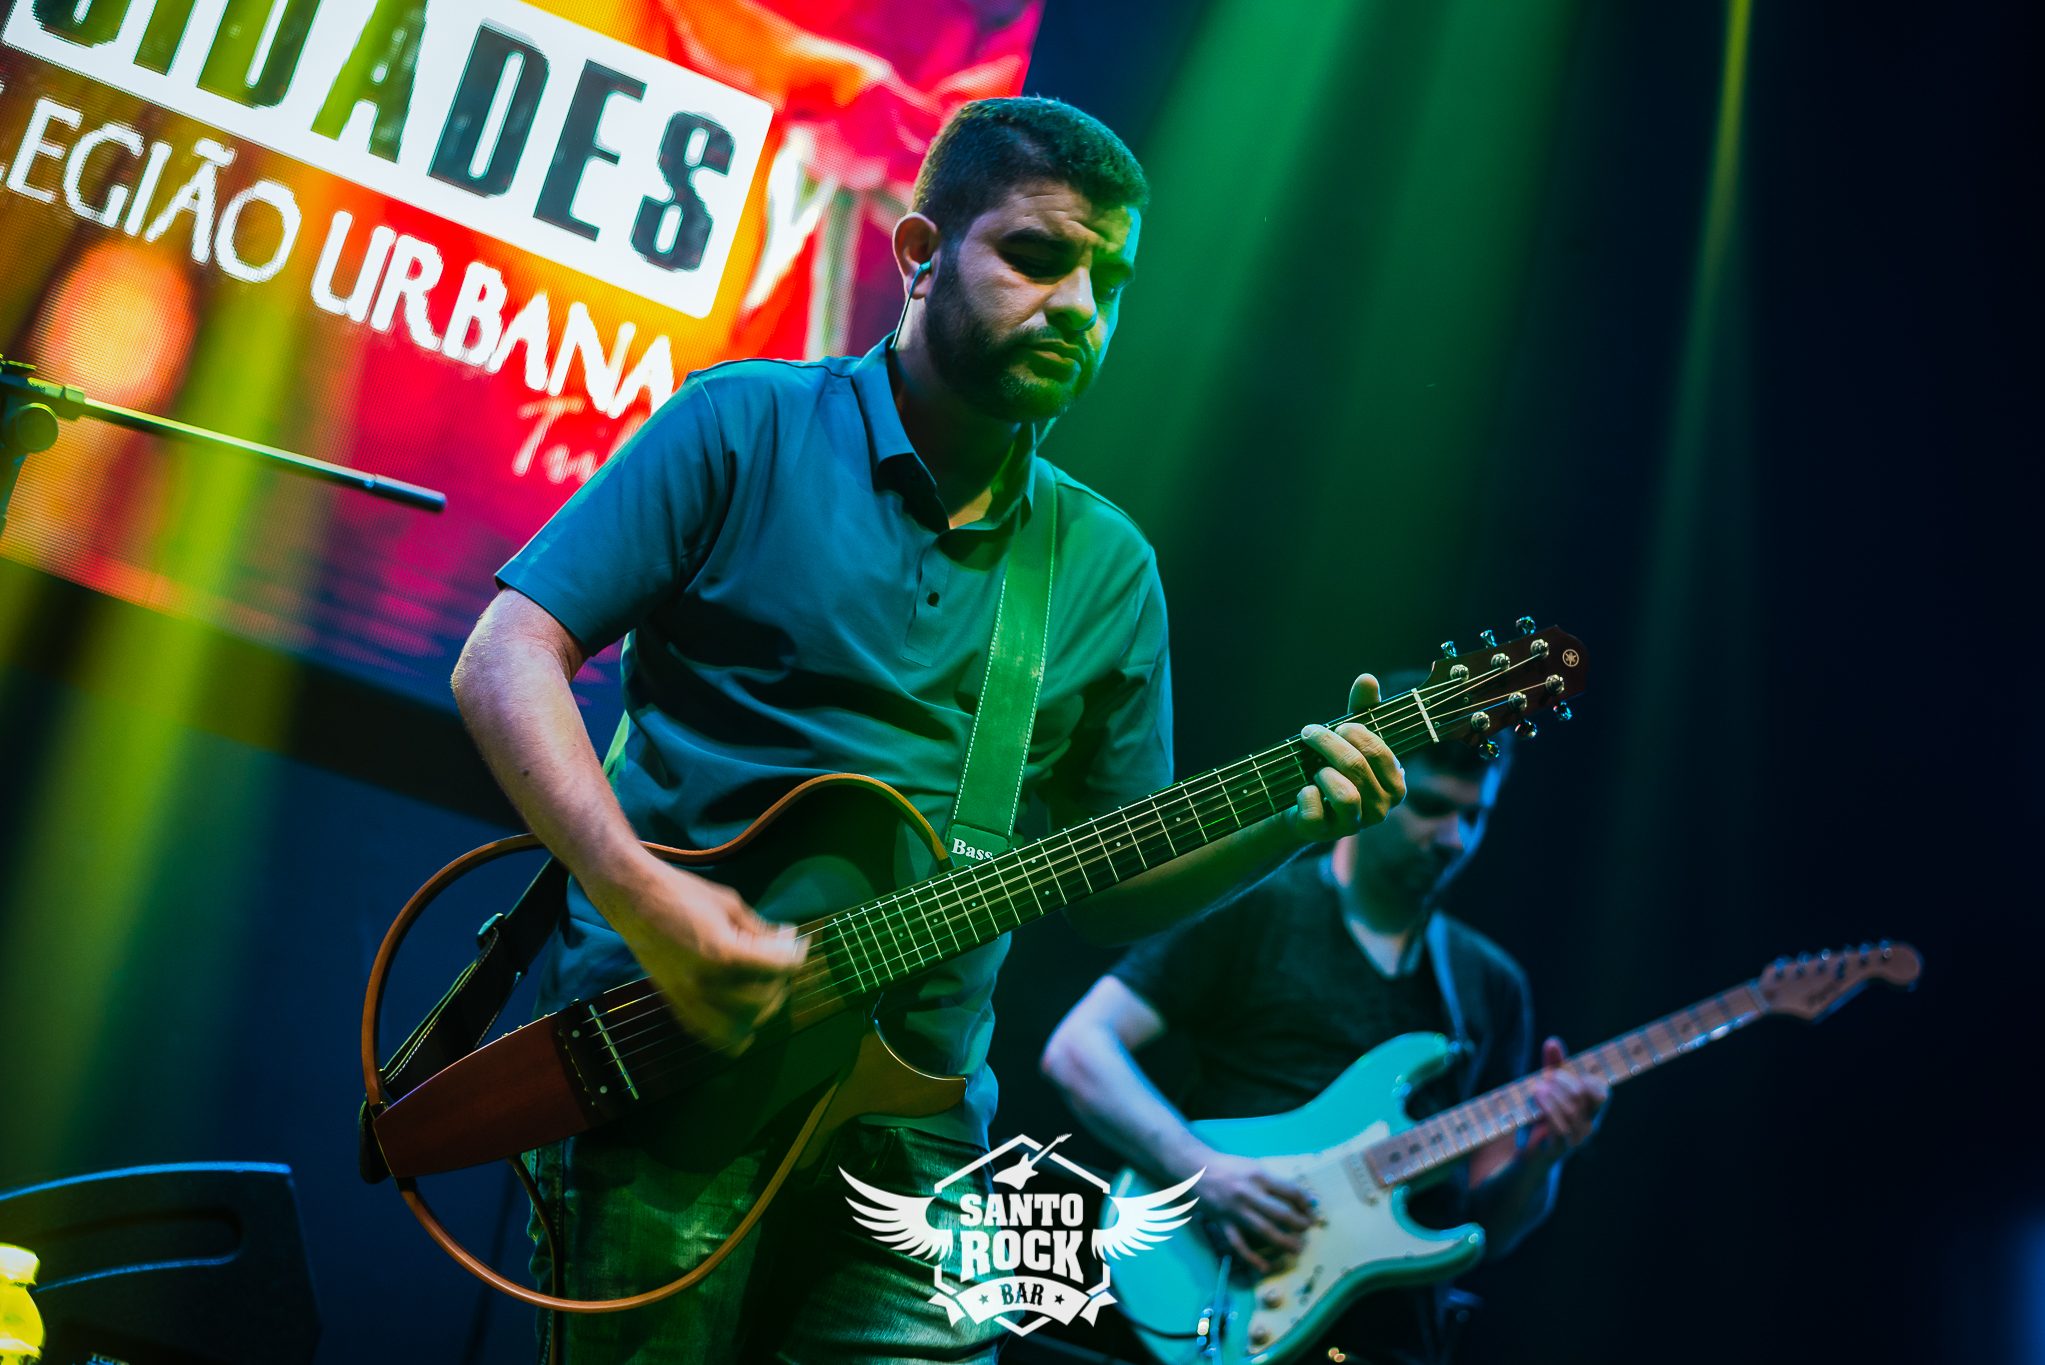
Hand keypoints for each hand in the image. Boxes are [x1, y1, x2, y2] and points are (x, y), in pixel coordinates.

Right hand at [592, 859, 807, 1052]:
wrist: (634, 899)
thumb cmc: (683, 893)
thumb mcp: (731, 904)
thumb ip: (761, 930)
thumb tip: (788, 941)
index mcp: (722, 952)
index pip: (778, 966)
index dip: (797, 952)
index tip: (798, 941)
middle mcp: (706, 983)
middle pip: (763, 999)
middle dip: (780, 979)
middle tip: (780, 957)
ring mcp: (688, 998)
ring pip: (739, 1027)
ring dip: (760, 1010)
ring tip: (764, 986)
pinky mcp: (675, 1004)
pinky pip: (710, 1035)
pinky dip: (732, 1033)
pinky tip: (743, 1017)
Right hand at [1186, 1151, 1315, 1275]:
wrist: (1195, 1168)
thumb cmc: (1228, 1166)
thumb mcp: (1253, 1166)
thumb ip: (1273, 1182)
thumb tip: (1297, 1197)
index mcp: (1259, 1175)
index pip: (1290, 1191)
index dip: (1305, 1203)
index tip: (1310, 1211)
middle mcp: (1249, 1193)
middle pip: (1281, 1213)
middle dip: (1299, 1224)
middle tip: (1307, 1230)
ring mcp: (1235, 1210)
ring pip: (1264, 1230)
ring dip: (1283, 1242)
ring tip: (1296, 1249)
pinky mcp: (1223, 1223)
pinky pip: (1239, 1244)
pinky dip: (1252, 1257)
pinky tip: (1264, 1267)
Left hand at [1287, 674, 1406, 842]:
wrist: (1300, 804)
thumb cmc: (1332, 766)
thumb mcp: (1347, 737)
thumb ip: (1362, 709)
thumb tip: (1367, 678)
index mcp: (1395, 784)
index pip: (1379, 751)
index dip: (1353, 732)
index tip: (1336, 726)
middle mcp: (1381, 809)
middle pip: (1355, 765)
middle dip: (1327, 743)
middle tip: (1310, 733)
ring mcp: (1355, 825)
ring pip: (1342, 792)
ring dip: (1321, 771)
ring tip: (1313, 769)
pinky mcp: (1324, 834)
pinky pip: (1314, 810)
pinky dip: (1304, 794)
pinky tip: (1304, 790)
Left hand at [1523, 1037, 1608, 1160]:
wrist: (1529, 1154)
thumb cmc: (1541, 1118)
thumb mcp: (1547, 1089)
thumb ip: (1552, 1066)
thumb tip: (1553, 1041)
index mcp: (1591, 1111)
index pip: (1602, 1091)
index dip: (1585, 1077)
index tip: (1560, 1071)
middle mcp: (1589, 1125)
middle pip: (1582, 1095)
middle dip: (1562, 1081)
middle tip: (1544, 1078)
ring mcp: (1577, 1138)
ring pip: (1571, 1109)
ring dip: (1552, 1094)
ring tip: (1537, 1088)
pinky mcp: (1560, 1148)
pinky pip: (1560, 1127)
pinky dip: (1548, 1108)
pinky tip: (1538, 1098)